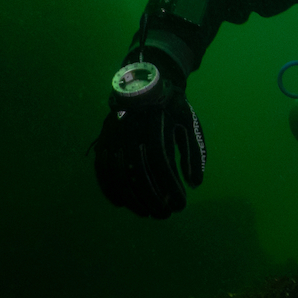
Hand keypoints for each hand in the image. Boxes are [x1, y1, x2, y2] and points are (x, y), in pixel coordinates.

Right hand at [92, 57, 205, 217]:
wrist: (144, 83)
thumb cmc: (171, 107)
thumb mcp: (188, 123)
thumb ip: (194, 153)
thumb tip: (195, 184)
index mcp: (156, 126)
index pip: (162, 165)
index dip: (171, 188)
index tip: (181, 205)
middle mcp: (132, 132)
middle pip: (139, 174)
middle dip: (154, 199)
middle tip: (165, 215)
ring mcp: (114, 136)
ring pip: (119, 174)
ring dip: (133, 199)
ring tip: (147, 213)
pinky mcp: (103, 139)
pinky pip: (102, 168)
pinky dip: (110, 188)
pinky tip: (122, 203)